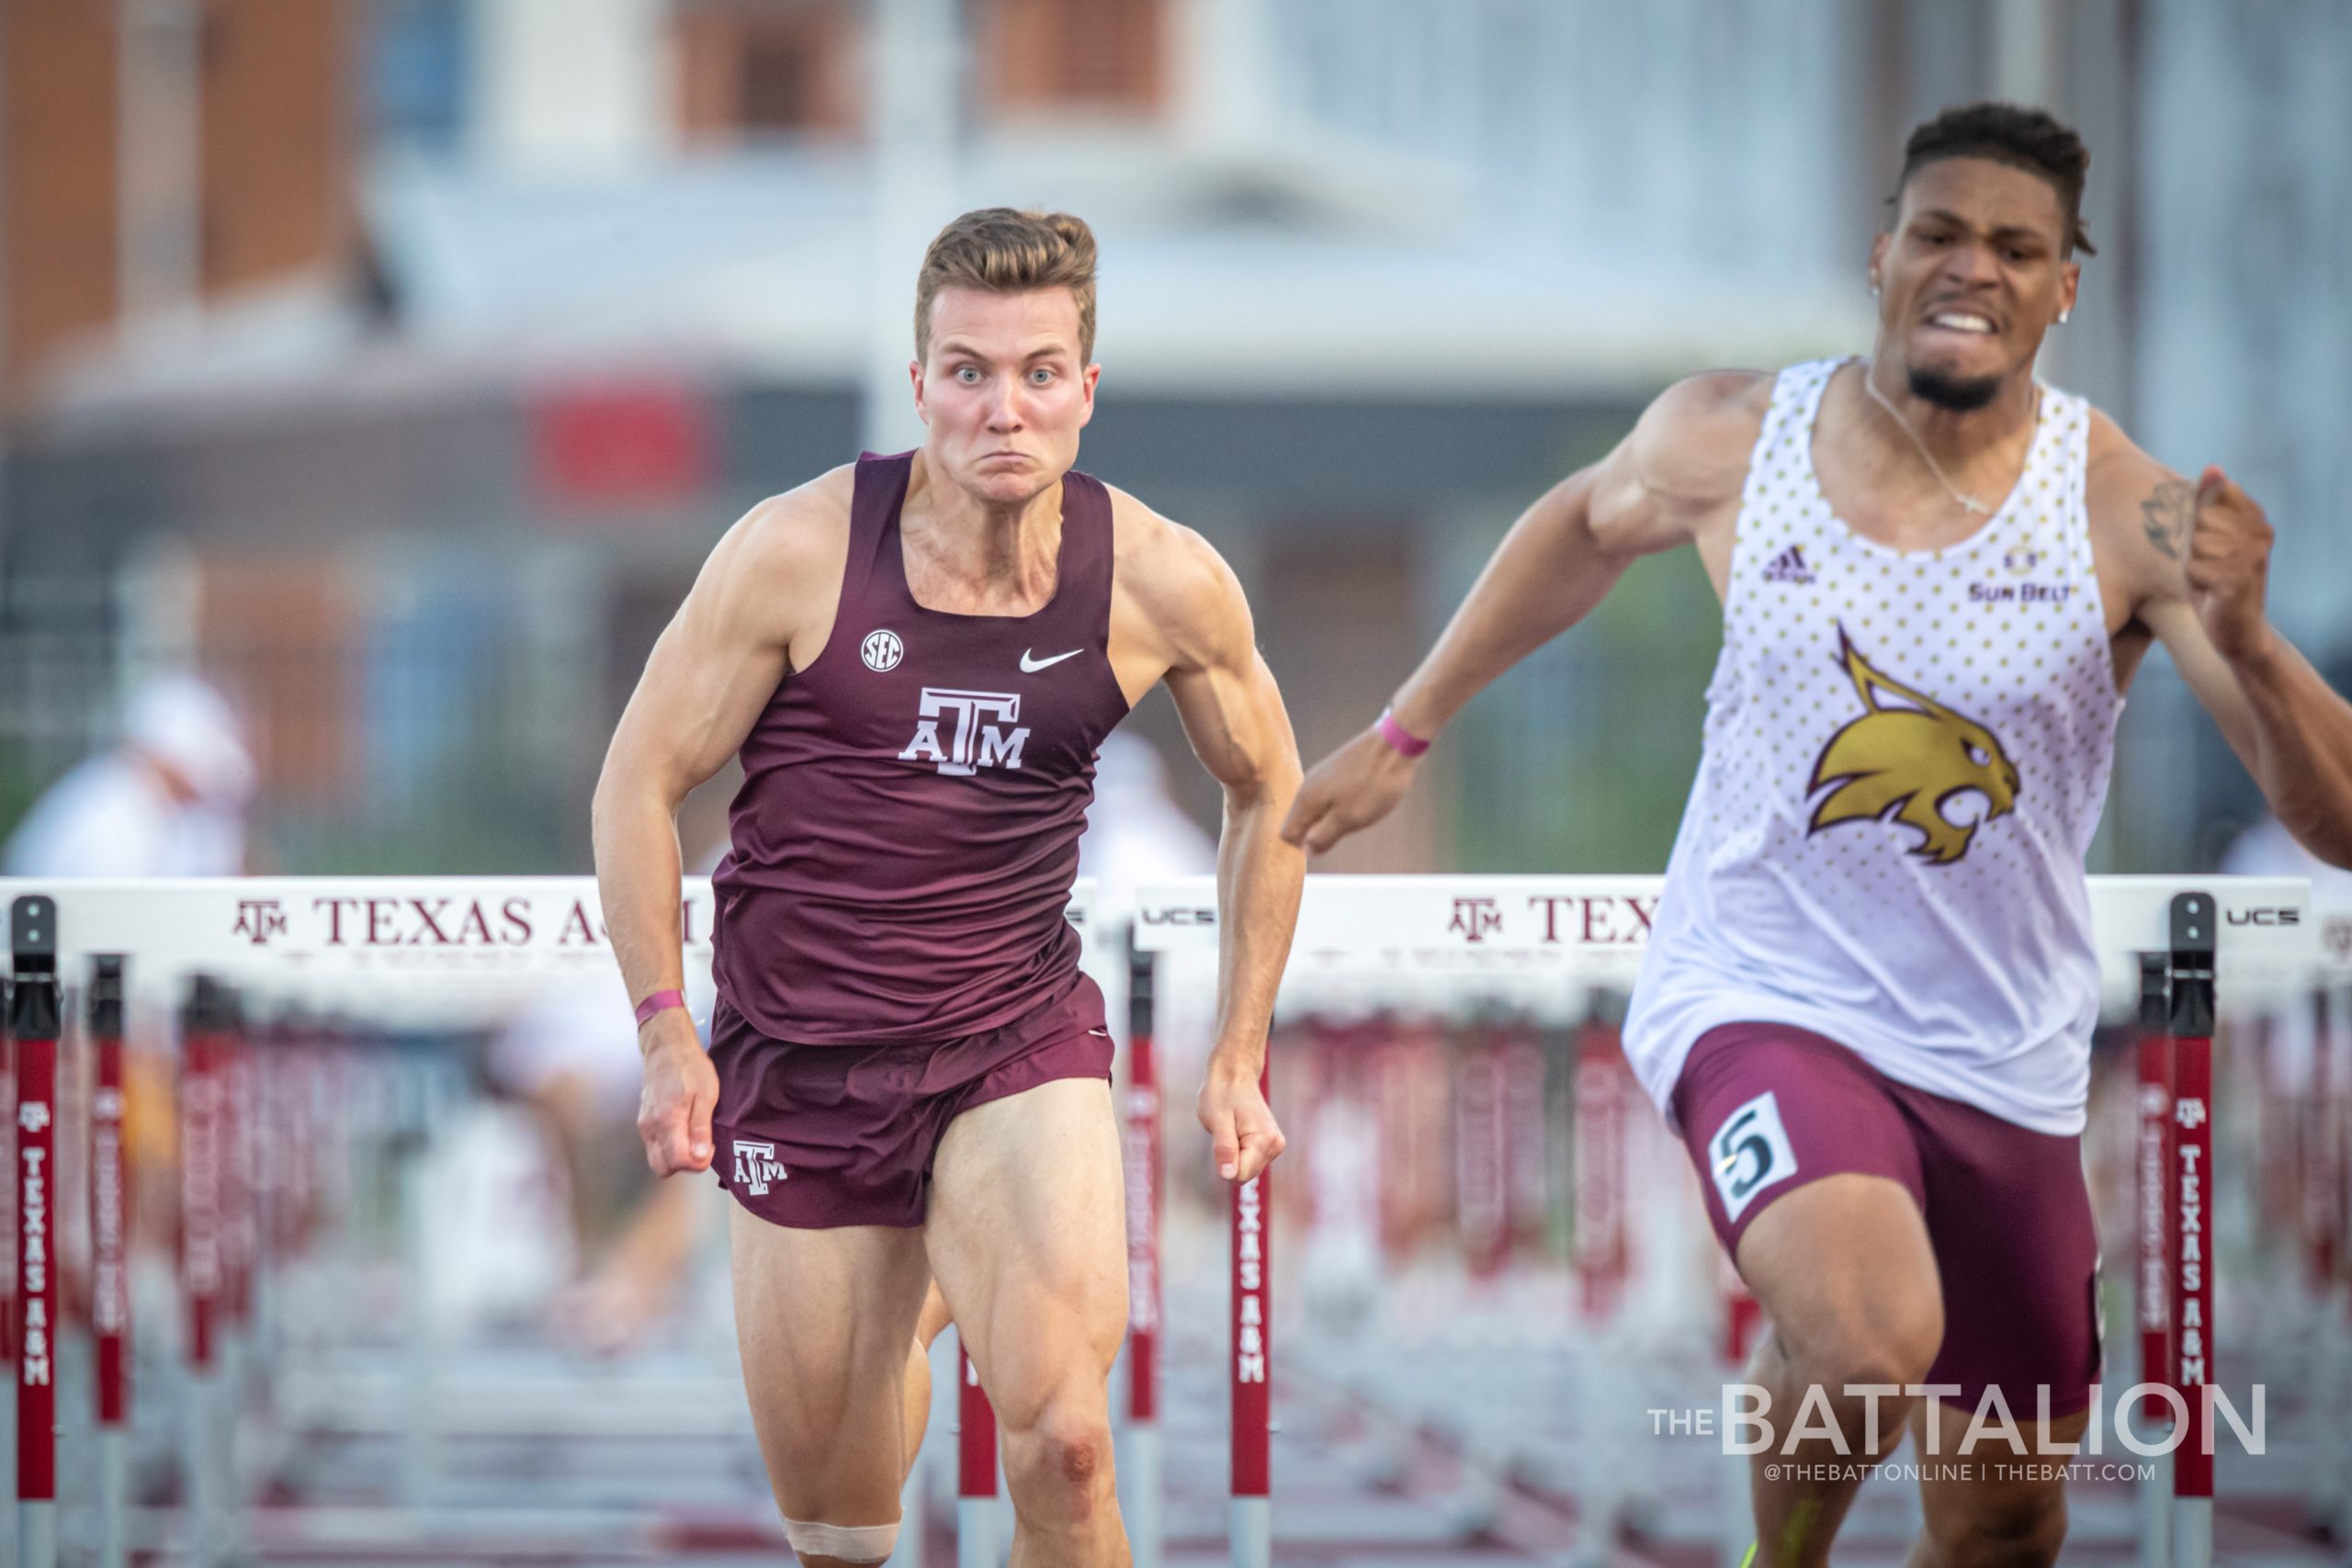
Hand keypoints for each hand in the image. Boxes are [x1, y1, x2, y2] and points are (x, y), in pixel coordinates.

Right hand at [635, 1014, 717, 1175]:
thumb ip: (701, 1129)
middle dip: (684, 1165)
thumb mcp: (706, 1095)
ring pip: (657, 1159)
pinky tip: (684, 1130)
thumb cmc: (690, 1068)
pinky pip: (655, 1146)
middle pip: (663, 1168)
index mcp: (667, 1120)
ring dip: (676, 1157)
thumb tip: (699, 1158)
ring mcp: (644, 1126)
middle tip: (701, 1145)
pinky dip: (669, 1148)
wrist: (667, 1048)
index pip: (677, 1162)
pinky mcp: (644, 1122)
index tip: (708, 1147)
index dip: (697, 1163)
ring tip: (694, 1135)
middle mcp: (650, 1127)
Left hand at [1197, 1058, 1284, 1182]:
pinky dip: (1238, 1151)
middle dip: (1229, 1159)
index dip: (1223, 1162)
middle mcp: (1275, 1145)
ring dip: (1233, 1154)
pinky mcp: (1270, 1144)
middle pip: (1244, 1175)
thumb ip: (1224, 1149)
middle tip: (1225, 1132)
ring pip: (1246, 1170)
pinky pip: (1249, 1161)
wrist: (1235, 1073)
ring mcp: (1275, 1145)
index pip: (1239, 1175)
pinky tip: (1237, 1131)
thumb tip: (1228, 1175)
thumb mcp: (1217, 1120)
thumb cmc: (1223, 1093)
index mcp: (1265, 1141)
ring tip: (1231, 1129)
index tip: (1221, 1139)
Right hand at [1281, 725, 1417, 853]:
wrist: (1394, 744)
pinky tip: (1363, 799)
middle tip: (1350, 826)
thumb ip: (1324, 836)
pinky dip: (1341, 804)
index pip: (1287, 833)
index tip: (1331, 842)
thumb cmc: (1373, 784)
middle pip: (1301, 821)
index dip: (1304, 845)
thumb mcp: (1349, 818)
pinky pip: (1329, 796)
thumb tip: (1306, 850)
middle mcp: (1307, 786)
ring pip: (1317, 808)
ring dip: (1333, 818)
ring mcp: (1321, 775)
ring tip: (1360, 812)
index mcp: (1306, 800)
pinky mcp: (1335, 769)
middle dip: (1321, 832)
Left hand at [2187, 465, 2274, 661]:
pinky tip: (2210, 592)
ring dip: (2193, 566)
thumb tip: (2213, 466)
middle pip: (2199, 522)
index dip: (2197, 527)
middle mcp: (2260, 533)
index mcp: (2255, 518)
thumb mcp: (2205, 536)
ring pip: (2195, 544)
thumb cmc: (2214, 579)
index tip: (2210, 547)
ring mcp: (2252, 556)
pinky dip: (2194, 582)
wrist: (2236, 631)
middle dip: (2193, 548)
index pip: (2209, 501)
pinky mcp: (2238, 580)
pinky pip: (2194, 569)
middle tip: (2209, 568)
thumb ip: (2207, 502)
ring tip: (2210, 579)